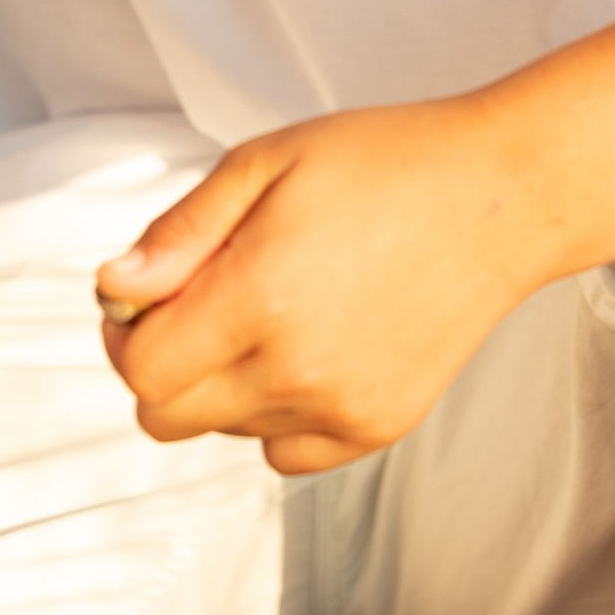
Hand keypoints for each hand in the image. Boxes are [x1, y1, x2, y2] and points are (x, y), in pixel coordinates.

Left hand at [96, 98, 552, 477]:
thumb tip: (113, 292)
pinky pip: (284, 453)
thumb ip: (180, 232)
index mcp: (261, 295)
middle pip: (167, 417)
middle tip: (198, 303)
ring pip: (224, 432)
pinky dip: (275, 411)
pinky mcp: (377, 428)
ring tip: (273, 308)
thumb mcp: (266, 161)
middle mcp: (298, 368)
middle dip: (162, 363)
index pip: (141, 369)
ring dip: (221, 383)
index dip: (125, 331)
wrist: (501, 196)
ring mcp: (342, 408)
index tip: (147, 293)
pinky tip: (310, 345)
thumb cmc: (381, 161)